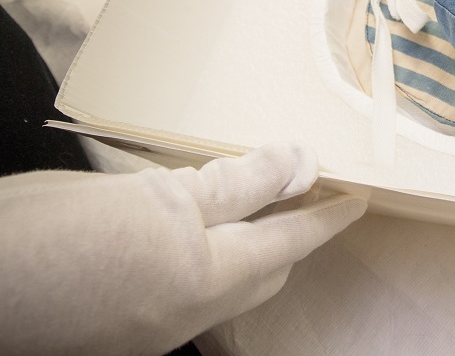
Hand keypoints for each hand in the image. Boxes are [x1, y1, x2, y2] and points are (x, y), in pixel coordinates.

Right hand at [0, 141, 365, 355]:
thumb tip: (298, 163)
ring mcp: (151, 333)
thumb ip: (234, 185)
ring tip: (255, 205)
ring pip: (225, 288)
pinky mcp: (118, 334)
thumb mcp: (152, 194)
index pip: (292, 241)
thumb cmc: (51, 238)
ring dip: (249, 249)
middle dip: (292, 235)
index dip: (328, 215)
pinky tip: (188, 234)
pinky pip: (186, 296)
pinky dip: (206, 262)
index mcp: (207, 279)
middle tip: (307, 192)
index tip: (359, 198)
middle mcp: (188, 318)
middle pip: (265, 273)